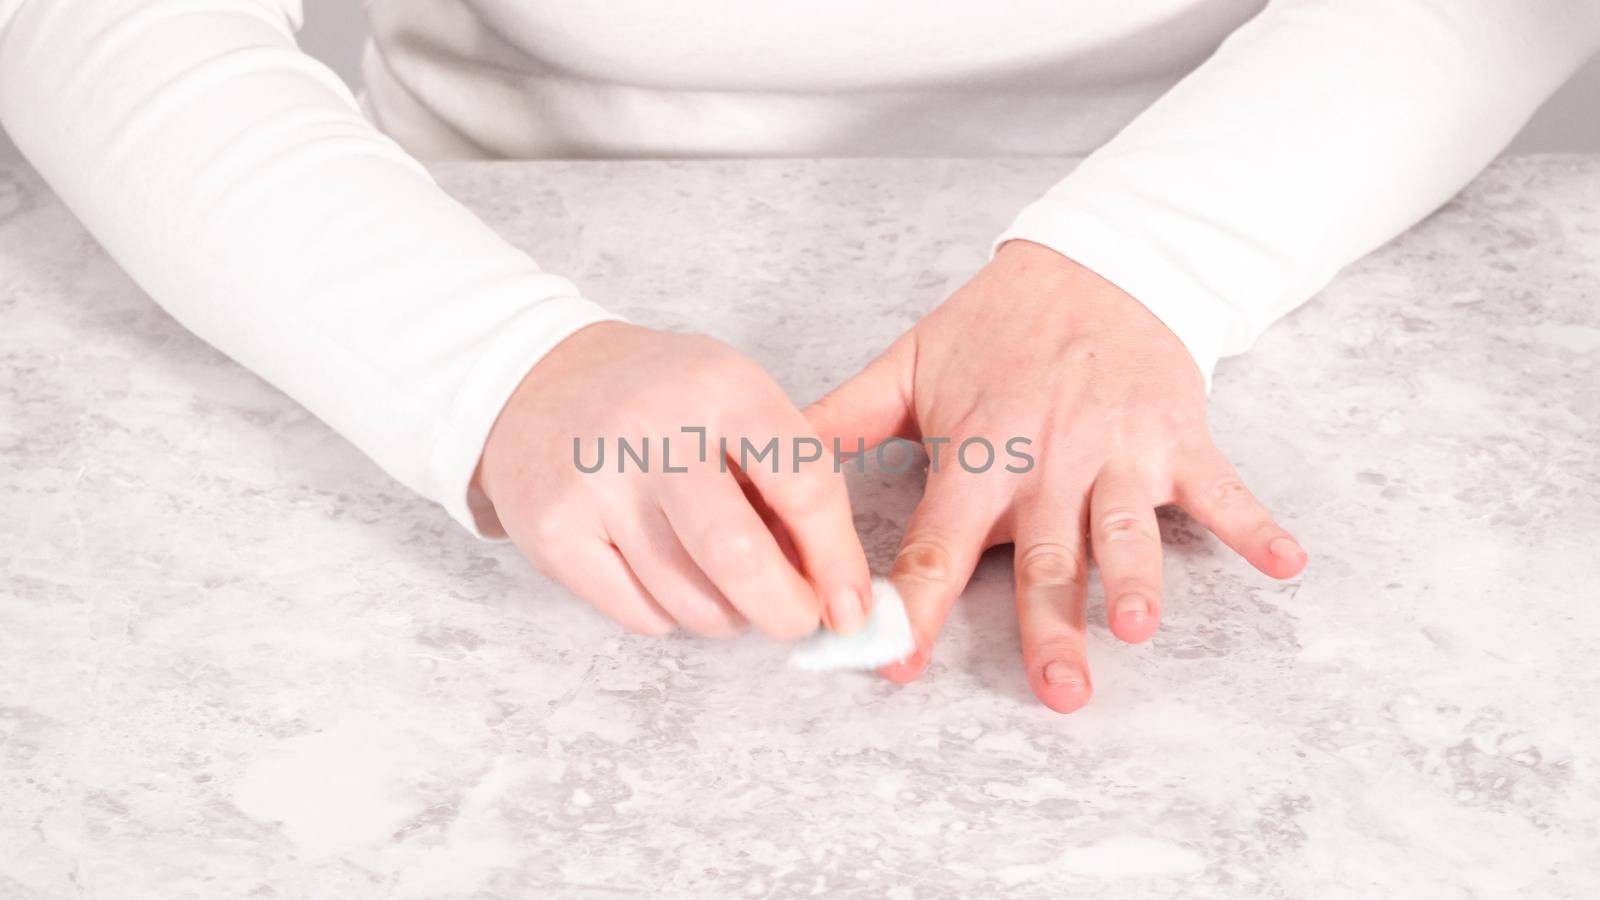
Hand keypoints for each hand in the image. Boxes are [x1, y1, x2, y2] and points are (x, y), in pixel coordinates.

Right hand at [479, 322, 871, 638]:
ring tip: (727, 591)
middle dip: (785, 610)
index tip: (850, 602)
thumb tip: (834, 582)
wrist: (534, 376)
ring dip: (727, 616)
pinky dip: (669, 615)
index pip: (803, 486)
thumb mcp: (733, 394)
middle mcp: (655, 433)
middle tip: (797, 621)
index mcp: (721, 389)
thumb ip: (787, 472)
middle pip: (739, 557)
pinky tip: (665, 577)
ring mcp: (596, 484)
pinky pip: (638, 614)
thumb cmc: (658, 397)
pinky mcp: (553, 531)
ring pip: (690, 600)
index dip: (837, 559)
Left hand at [807, 240, 1306, 712]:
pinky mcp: (1179, 436)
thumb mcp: (907, 366)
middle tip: (1055, 690)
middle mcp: (1049, 458)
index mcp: (978, 450)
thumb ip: (839, 422)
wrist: (1092, 261)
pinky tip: (1290, 565)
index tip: (895, 662)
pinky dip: (1258, 525)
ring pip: (1127, 527)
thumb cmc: (992, 328)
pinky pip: (1223, 489)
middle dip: (1050, 624)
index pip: (937, 541)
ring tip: (1140, 626)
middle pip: (1045, 555)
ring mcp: (1121, 449)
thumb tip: (767, 464)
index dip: (915, 604)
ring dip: (1138, 576)